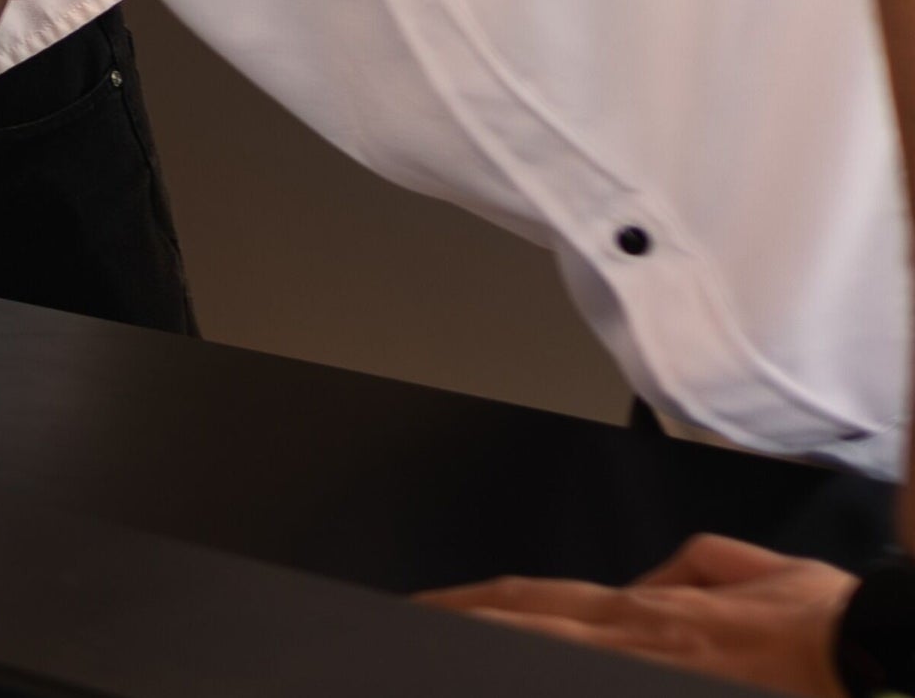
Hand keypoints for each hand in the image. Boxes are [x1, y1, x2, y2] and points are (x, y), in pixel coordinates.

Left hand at [423, 534, 856, 693]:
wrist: (881, 660)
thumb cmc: (829, 629)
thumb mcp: (754, 573)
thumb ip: (692, 571)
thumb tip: (648, 585)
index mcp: (647, 609)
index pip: (530, 600)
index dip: (469, 602)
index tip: (421, 607)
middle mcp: (632, 636)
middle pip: (517, 627)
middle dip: (452, 627)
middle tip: (386, 632)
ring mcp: (647, 667)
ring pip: (545, 653)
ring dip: (486, 646)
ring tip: (417, 654)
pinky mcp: (672, 681)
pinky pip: (592, 681)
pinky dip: (546, 674)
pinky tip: (507, 675)